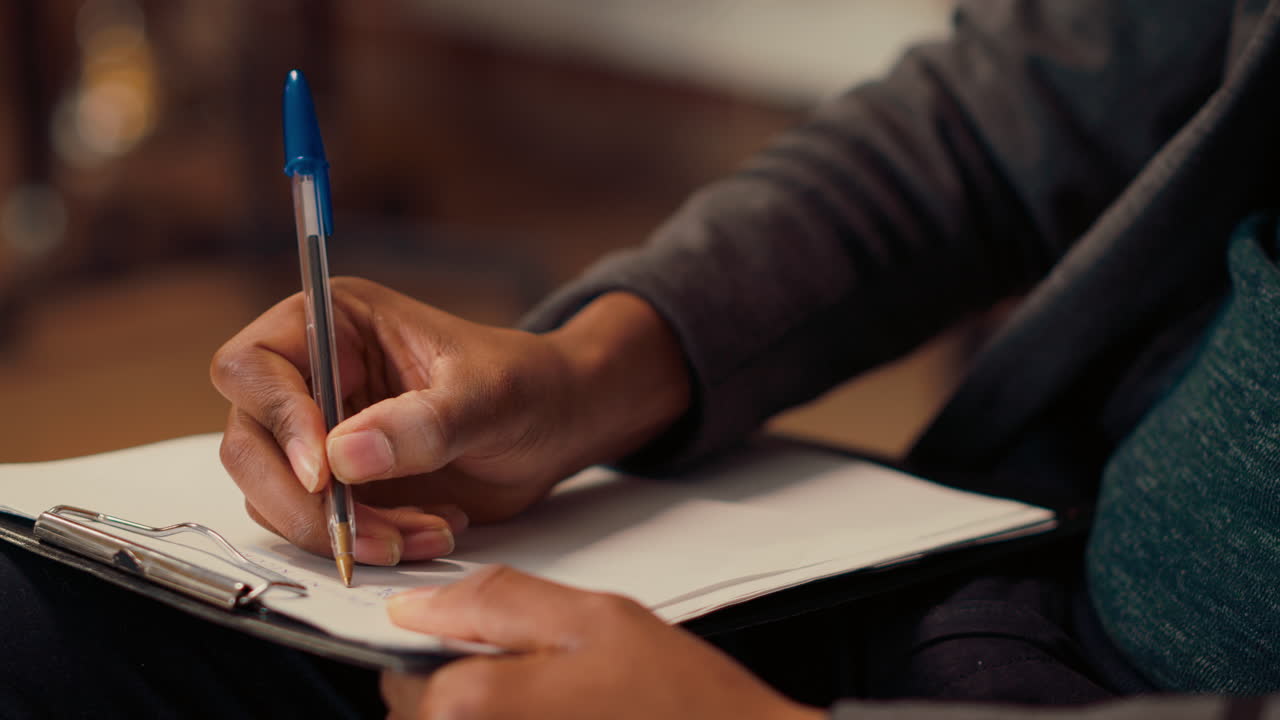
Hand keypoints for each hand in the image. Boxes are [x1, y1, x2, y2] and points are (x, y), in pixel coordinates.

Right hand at [211, 278, 688, 564]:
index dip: (278, 418)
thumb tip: (344, 454)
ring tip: (426, 531)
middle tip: (365, 534)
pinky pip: (318, 526)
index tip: (324, 473)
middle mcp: (314, 376)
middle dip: (303, 500)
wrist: (557, 425)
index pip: (254, 364)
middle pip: (250, 442)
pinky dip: (367, 544)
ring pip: (276, 495)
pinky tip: (432, 531)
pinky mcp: (340, 485)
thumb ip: (425, 422)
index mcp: (336, 323)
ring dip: (343, 530)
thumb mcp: (490, 397)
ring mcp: (321, 434)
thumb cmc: (528, 385)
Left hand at [381, 566, 823, 719]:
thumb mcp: (594, 618)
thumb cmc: (682, 704)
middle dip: (468, 692)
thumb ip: (495, 602)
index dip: (445, 649)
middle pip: (426, 716)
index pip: (399, 673)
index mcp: (470, 706)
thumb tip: (416, 605)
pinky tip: (574, 717)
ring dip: (498, 711)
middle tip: (552, 684)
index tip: (495, 647)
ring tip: (574, 706)